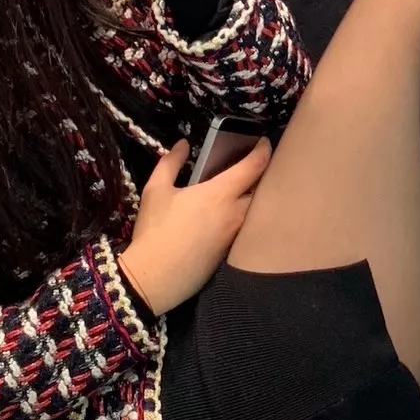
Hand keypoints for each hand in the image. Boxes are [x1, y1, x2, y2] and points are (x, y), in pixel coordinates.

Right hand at [116, 138, 271, 314]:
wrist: (155, 277)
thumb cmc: (155, 230)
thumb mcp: (156, 190)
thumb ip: (170, 162)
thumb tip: (182, 144)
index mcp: (220, 193)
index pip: (254, 166)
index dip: (263, 150)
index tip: (264, 142)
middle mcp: (236, 214)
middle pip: (264, 189)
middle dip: (263, 175)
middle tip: (254, 165)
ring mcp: (236, 236)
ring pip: (257, 211)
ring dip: (255, 198)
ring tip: (244, 189)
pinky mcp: (232, 253)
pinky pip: (247, 229)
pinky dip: (246, 218)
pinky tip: (230, 217)